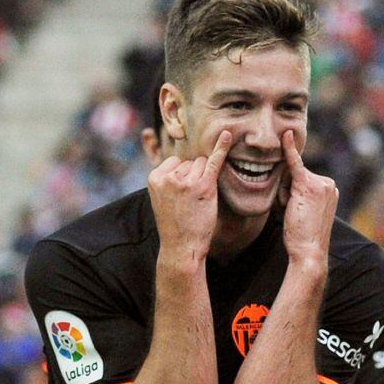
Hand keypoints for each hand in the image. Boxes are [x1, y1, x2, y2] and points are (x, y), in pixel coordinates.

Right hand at [148, 131, 231, 264]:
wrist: (181, 248)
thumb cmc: (174, 224)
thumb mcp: (162, 197)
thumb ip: (169, 177)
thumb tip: (186, 156)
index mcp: (155, 176)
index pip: (176, 162)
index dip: (182, 178)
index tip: (179, 198)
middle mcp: (170, 176)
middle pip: (190, 162)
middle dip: (193, 178)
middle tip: (190, 203)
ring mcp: (187, 180)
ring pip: (201, 164)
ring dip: (204, 180)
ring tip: (197, 202)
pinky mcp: (204, 186)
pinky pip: (214, 161)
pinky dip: (222, 147)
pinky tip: (228, 135)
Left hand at [281, 130, 338, 265]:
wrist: (309, 252)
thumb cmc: (302, 237)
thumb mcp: (302, 212)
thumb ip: (298, 196)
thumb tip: (283, 180)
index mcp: (329, 189)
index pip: (303, 181)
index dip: (291, 192)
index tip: (292, 197)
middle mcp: (328, 183)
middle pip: (295, 177)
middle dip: (286, 194)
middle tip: (293, 216)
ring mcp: (320, 183)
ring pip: (290, 179)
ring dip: (284, 196)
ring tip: (293, 215)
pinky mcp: (308, 185)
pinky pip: (294, 164)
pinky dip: (289, 150)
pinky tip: (286, 136)